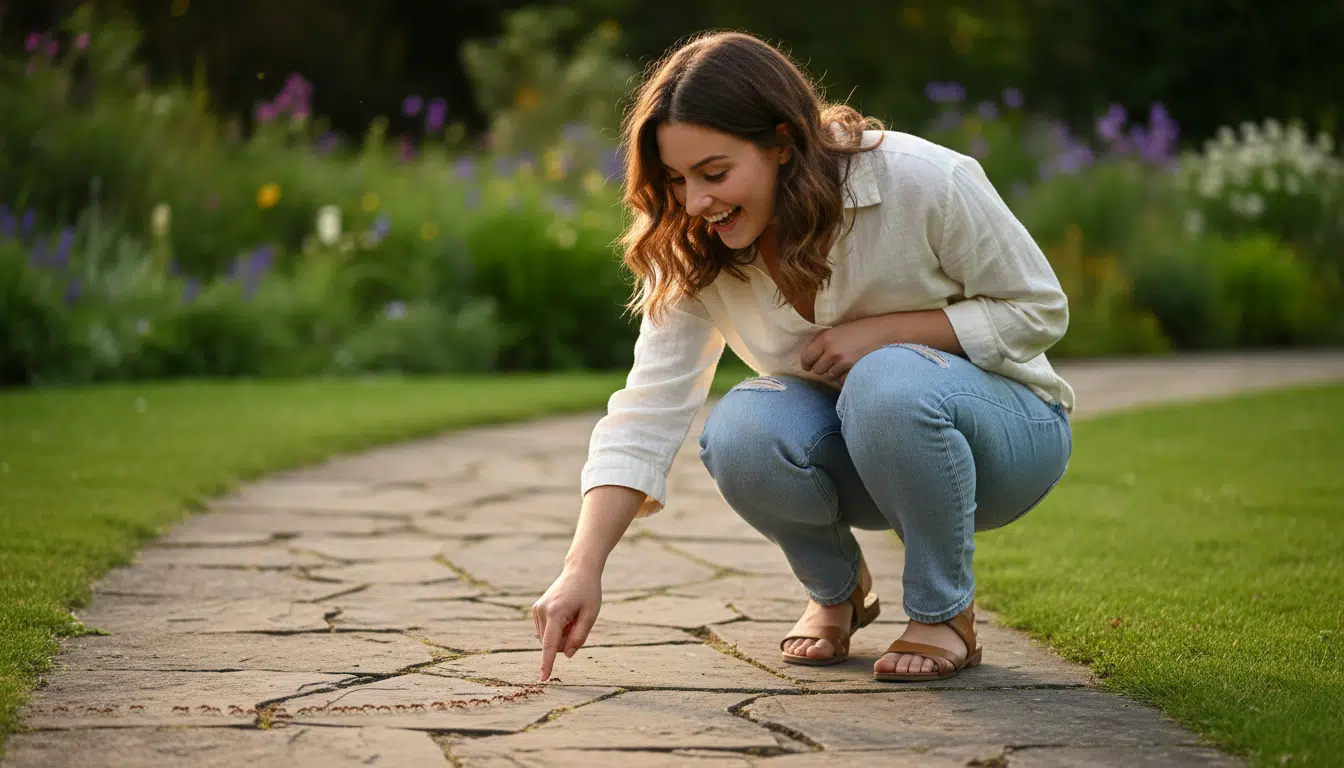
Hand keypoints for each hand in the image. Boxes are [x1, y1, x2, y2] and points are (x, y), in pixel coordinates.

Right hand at [531, 565, 602, 680]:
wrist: (578, 570)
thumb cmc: (588, 592)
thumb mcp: (590, 615)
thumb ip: (579, 637)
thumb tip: (566, 654)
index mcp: (556, 613)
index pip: (550, 645)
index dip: (547, 663)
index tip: (543, 679)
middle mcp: (542, 611)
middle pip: (551, 644)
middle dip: (564, 642)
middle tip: (578, 622)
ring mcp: (537, 610)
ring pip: (547, 639)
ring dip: (561, 635)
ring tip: (572, 616)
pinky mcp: (536, 609)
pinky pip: (545, 631)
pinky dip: (556, 629)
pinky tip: (565, 615)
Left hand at [800, 316, 894, 384]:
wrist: (885, 333)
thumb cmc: (862, 329)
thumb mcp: (839, 330)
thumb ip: (825, 342)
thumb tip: (812, 357)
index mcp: (826, 338)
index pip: (806, 358)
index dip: (807, 363)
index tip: (809, 365)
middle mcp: (832, 352)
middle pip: (817, 370)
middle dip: (821, 368)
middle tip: (828, 364)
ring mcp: (843, 363)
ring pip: (829, 376)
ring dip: (832, 373)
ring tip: (841, 365)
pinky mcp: (854, 372)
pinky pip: (841, 380)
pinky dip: (843, 377)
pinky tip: (849, 369)